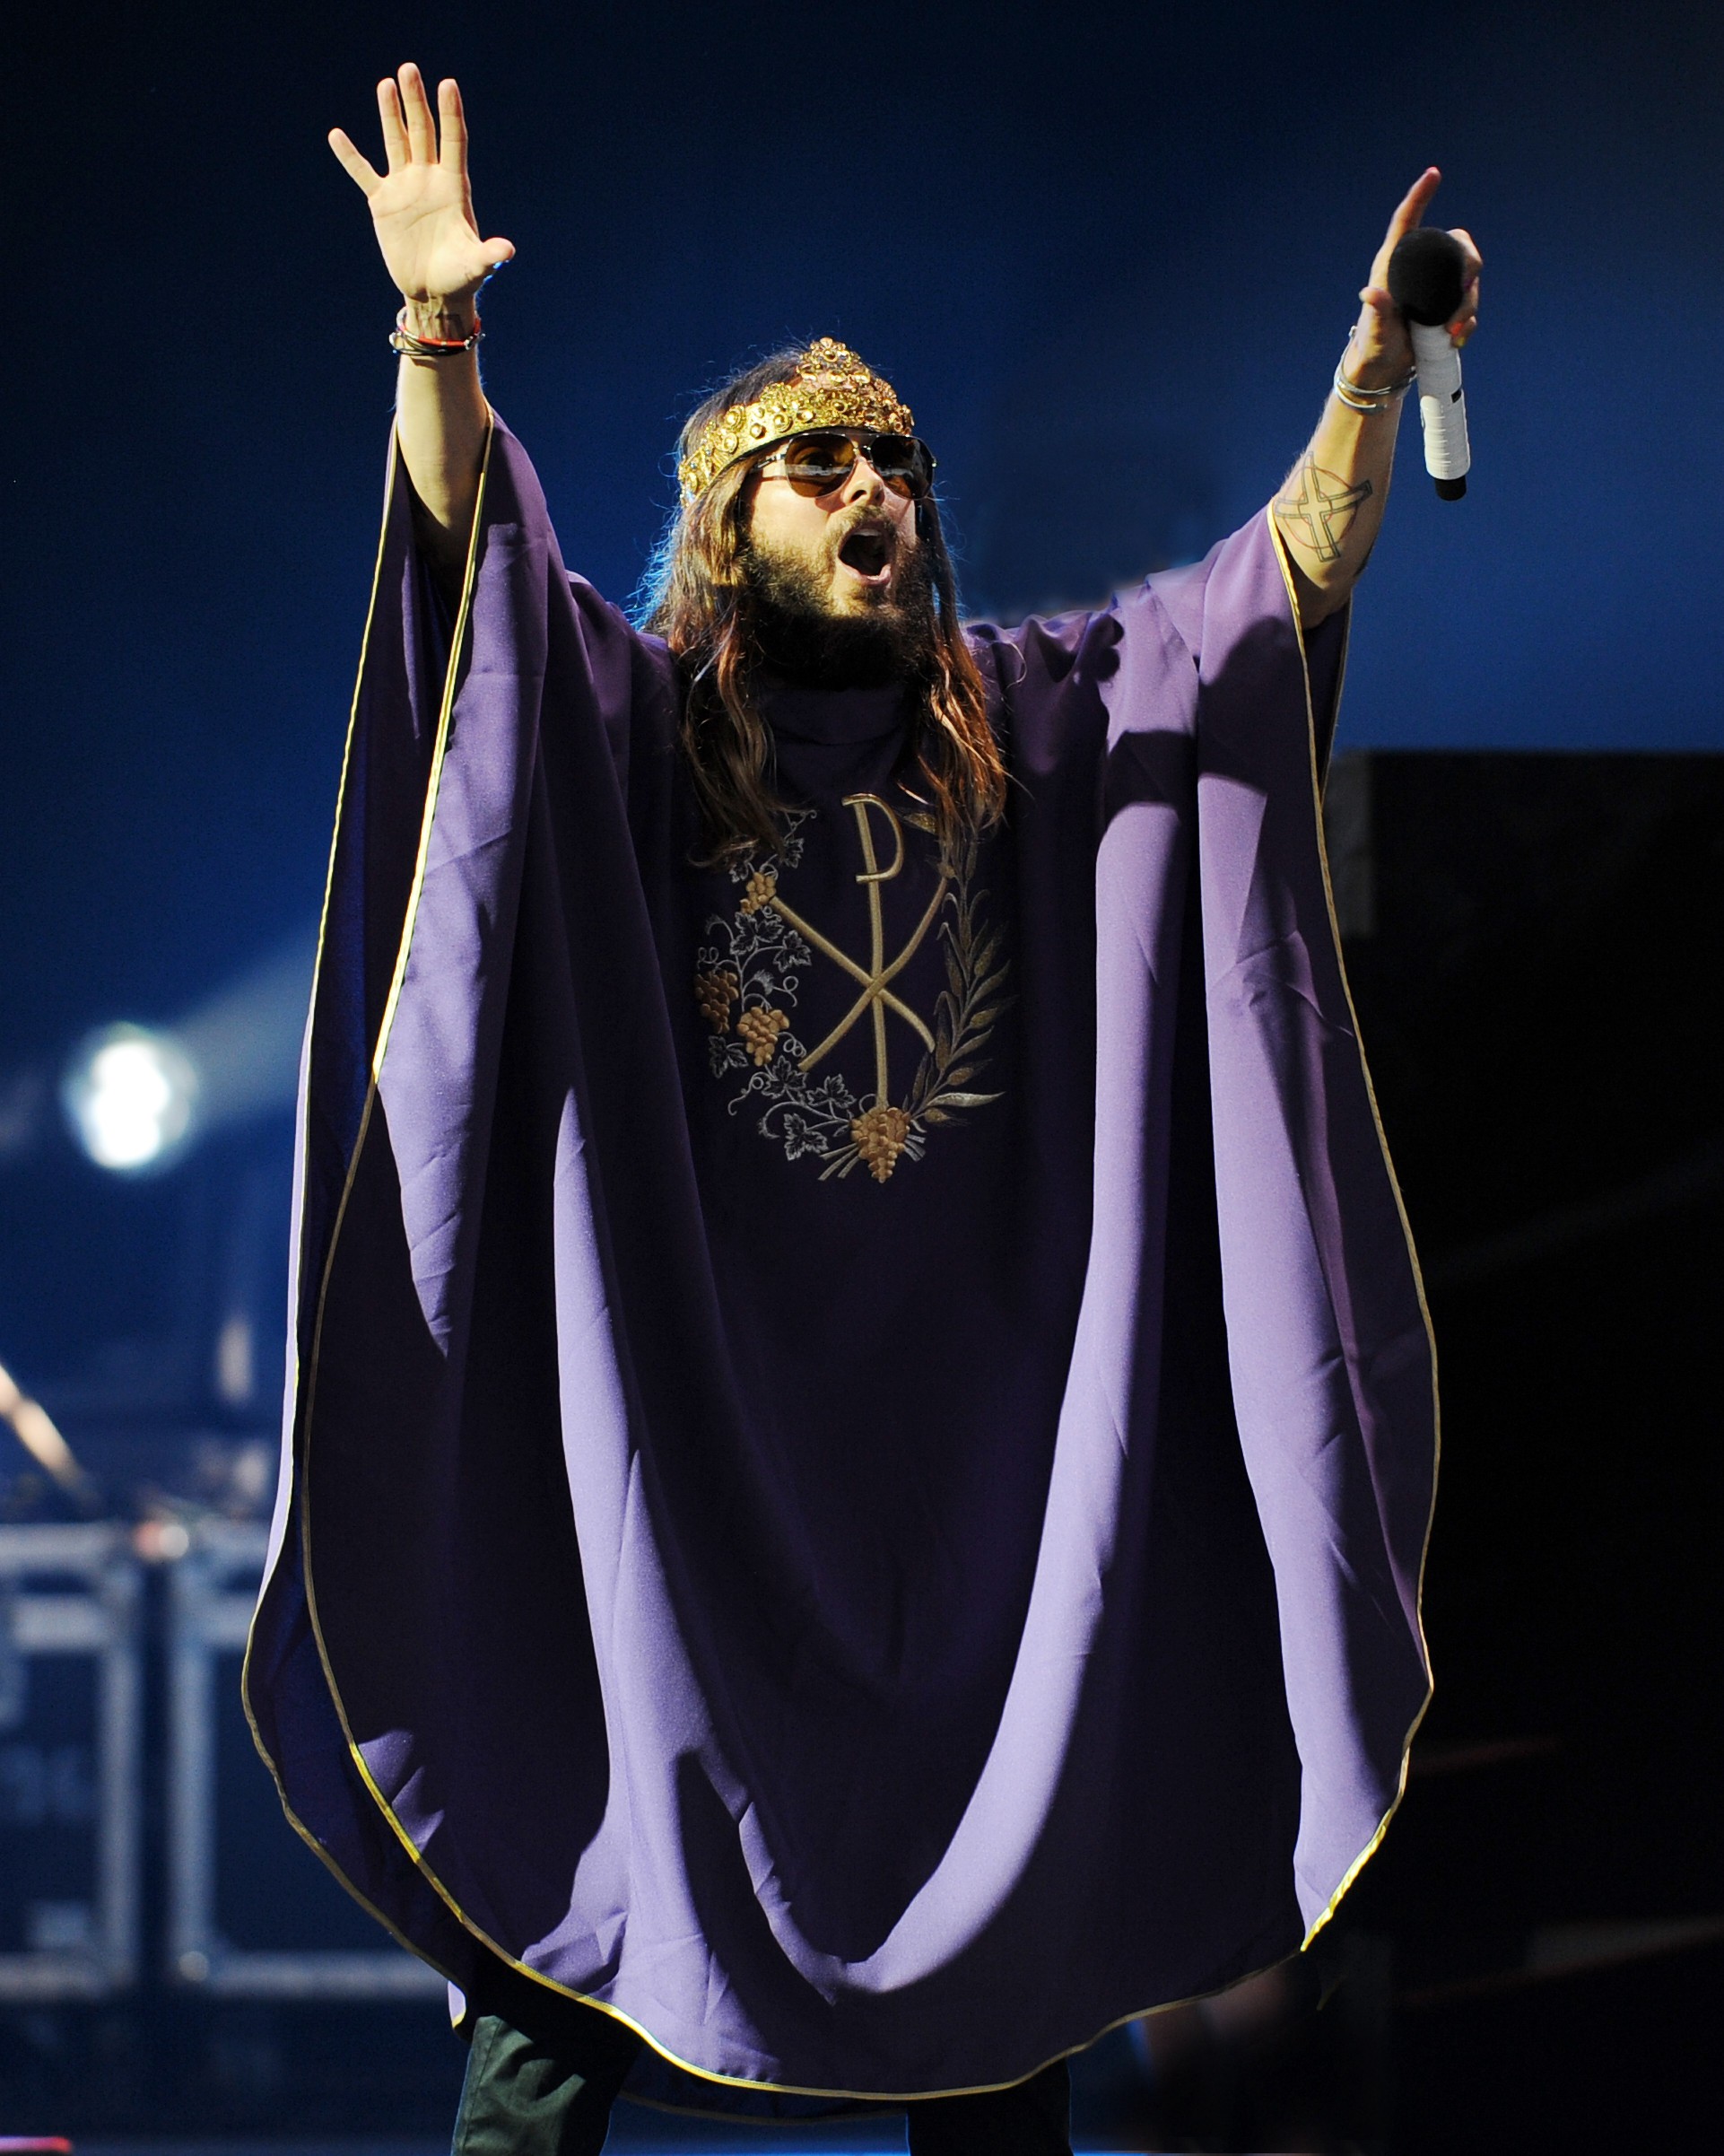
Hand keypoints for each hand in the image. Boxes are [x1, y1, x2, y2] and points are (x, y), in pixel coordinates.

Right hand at [329, 65, 513, 324]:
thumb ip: (488, 255)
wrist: (434, 293)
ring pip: (396, 142)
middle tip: (409, 69)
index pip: (453, 141)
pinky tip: (337, 136)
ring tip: (386, 84)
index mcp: (454, 187)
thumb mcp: (476, 266)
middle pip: (423, 132)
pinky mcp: (383, 203)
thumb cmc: (460, 277)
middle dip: (416, 102)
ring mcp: (405, 188)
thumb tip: (507, 252)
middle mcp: (429, 179)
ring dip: (390, 114)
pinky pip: (364, 173)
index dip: (450, 114)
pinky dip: (350, 157)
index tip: (448, 84)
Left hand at [1343, 168, 1481, 391]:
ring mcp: (1436, 286)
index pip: (1407, 221)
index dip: (1420, 196)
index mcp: (1395, 263)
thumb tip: (1370, 293)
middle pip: (1455, 246)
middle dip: (1470, 262)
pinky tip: (1458, 338)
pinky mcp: (1446, 306)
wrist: (1386, 368)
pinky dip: (1468, 321)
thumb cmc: (1374, 345)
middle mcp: (1419, 268)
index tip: (1433, 174)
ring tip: (1453, 332)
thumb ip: (1376, 313)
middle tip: (1468, 285)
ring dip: (1469, 303)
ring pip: (1468, 278)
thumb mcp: (1375, 331)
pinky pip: (1468, 304)